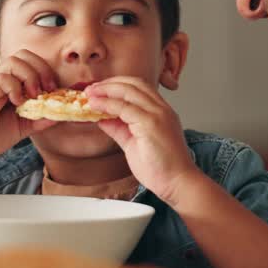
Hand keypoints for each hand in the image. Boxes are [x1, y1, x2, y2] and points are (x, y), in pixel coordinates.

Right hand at [0, 49, 58, 166]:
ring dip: (30, 76)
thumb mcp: (23, 126)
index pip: (32, 61)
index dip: (47, 71)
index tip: (54, 91)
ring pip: (14, 61)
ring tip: (33, 96)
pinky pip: (1, 78)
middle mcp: (1, 79)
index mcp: (12, 83)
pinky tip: (17, 103)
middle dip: (41, 69)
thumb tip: (61, 113)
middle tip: (46, 91)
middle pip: (24, 54)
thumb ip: (41, 118)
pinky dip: (14, 88)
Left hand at [86, 76, 203, 203]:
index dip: (116, 85)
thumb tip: (102, 118)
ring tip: (89, 95)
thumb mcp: (133, 144)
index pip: (139, 87)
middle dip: (110, 83)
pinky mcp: (151, 124)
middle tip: (90, 89)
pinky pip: (125, 108)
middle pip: (134, 83)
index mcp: (161, 112)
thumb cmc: (161, 168)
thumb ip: (119, 129)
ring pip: (129, 91)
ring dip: (106, 90)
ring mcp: (158, 115)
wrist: (177, 184)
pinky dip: (108, 104)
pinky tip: (96, 107)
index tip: (98, 90)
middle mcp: (162, 109)